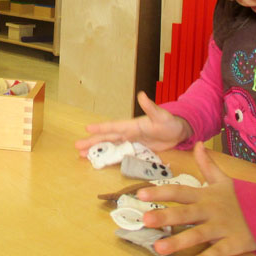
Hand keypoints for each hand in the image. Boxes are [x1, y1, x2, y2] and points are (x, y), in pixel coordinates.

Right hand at [75, 91, 191, 155]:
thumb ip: (151, 108)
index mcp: (132, 125)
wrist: (177, 132)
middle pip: (107, 138)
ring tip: (82, 155)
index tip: (87, 129)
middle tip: (77, 146)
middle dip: (92, 142)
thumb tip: (142, 95)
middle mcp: (128, 133)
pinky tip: (99, 161)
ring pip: (110, 146)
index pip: (113, 127)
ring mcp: (131, 142)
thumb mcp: (161, 116)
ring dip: (97, 150)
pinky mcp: (135, 150)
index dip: (101, 128)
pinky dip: (108, 157)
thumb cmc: (170, 122)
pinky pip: (119, 154)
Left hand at [137, 142, 255, 255]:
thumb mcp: (224, 179)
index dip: (160, 192)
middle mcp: (210, 210)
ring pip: (197, 235)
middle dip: (164, 216)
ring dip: (178, 241)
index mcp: (205, 195)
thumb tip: (199, 144)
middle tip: (144, 219)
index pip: (179, 191)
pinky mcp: (234, 243)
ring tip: (158, 248)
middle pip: (184, 213)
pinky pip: (219, 252)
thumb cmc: (243, 197)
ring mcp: (222, 227)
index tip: (140, 194)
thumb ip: (207, 164)